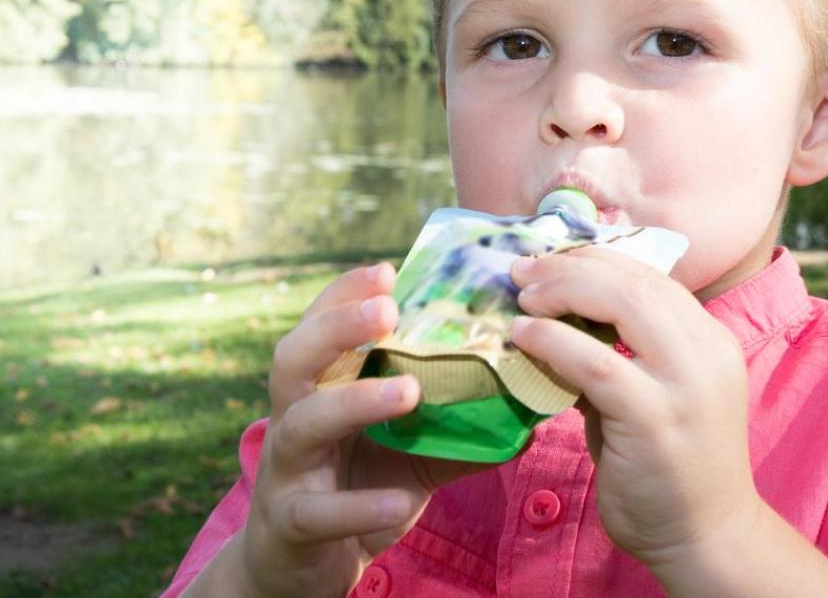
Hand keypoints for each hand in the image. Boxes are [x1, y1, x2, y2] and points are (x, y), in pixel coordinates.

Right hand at [239, 263, 485, 597]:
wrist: (304, 570)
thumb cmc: (360, 487)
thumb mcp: (412, 450)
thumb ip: (459, 422)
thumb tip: (530, 399)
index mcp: (320, 389)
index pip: (321, 325)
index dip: (345, 294)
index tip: (388, 269)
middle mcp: (293, 418)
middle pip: (294, 358)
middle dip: (338, 327)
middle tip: (388, 310)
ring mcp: (287, 471)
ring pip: (305, 424)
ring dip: (355, 401)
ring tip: (409, 390)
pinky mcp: (291, 525)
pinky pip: (320, 511)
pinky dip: (359, 505)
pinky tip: (399, 501)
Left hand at [508, 248, 761, 575]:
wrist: (707, 537)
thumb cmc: (672, 469)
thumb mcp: (654, 395)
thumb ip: (621, 356)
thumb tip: (558, 322)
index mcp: (711, 339)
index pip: (652, 275)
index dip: (596, 258)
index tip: (551, 260)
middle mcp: (708, 350)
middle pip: (637, 278)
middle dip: (574, 264)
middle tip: (524, 269)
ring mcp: (686, 382)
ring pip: (623, 302)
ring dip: (562, 289)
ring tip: (522, 294)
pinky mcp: (655, 417)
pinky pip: (596, 362)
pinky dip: (553, 340)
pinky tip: (523, 334)